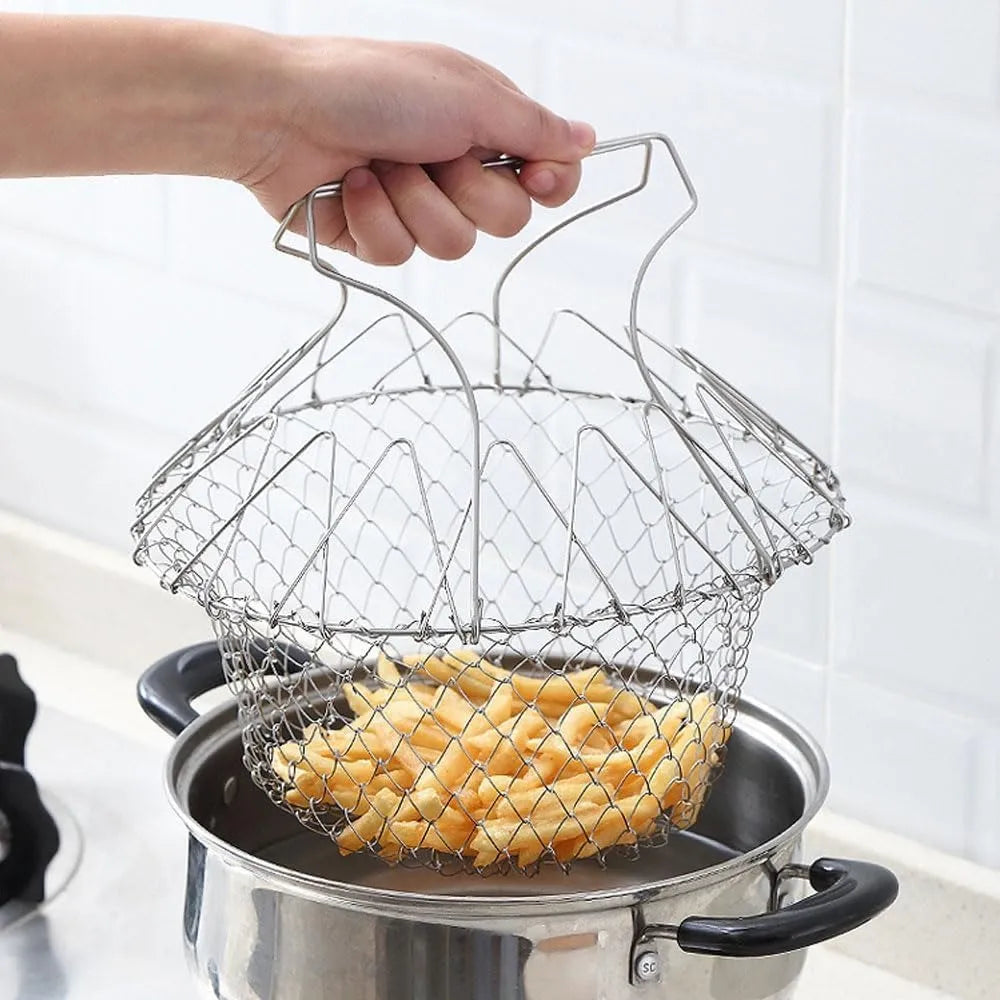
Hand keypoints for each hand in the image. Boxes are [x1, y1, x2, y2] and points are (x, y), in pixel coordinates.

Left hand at [240, 37, 595, 264]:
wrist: (280, 113)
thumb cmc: (368, 86)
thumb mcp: (467, 96)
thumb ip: (533, 128)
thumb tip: (586, 139)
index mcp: (484, 128)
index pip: (546, 177)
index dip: (549, 185)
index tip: (533, 176)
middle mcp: (456, 169)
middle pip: (506, 220)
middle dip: (467, 188)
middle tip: (433, 153)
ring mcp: (417, 206)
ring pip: (454, 244)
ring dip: (416, 202)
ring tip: (381, 166)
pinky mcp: (378, 237)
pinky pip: (401, 254)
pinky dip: (375, 218)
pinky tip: (351, 187)